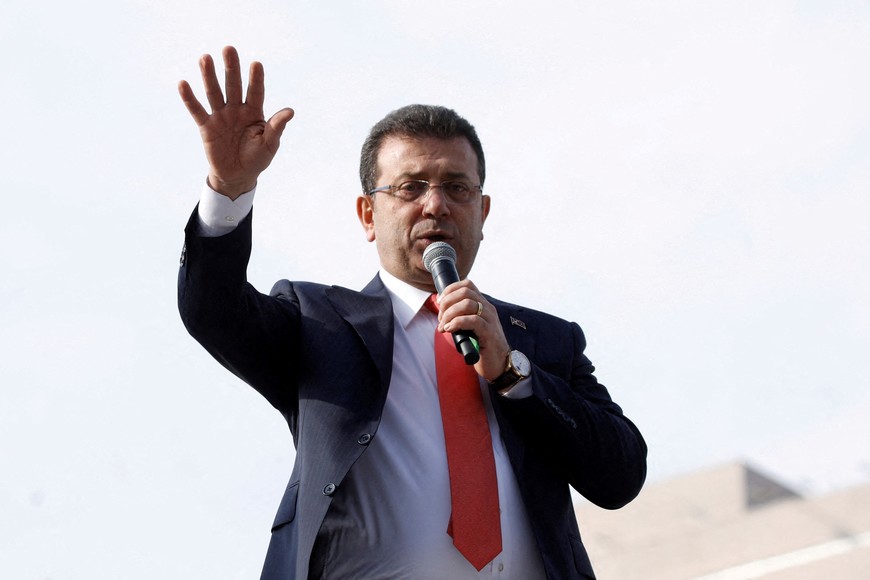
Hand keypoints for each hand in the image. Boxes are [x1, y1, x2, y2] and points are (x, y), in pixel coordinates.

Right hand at [178, 46, 294, 198]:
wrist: (238, 176)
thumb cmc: (257, 158)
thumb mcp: (270, 145)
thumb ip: (277, 127)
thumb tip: (290, 111)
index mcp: (254, 112)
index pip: (256, 92)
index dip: (256, 79)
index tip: (256, 64)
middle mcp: (236, 109)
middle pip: (233, 85)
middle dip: (231, 68)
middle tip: (229, 48)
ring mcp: (220, 116)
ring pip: (214, 93)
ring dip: (209, 76)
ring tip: (205, 58)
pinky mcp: (206, 126)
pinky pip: (197, 110)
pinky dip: (189, 98)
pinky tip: (183, 83)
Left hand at [435, 280, 510, 380]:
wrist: (498, 364)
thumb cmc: (482, 346)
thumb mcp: (470, 327)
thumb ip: (461, 317)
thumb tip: (442, 312)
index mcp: (483, 305)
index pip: (467, 285)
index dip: (450, 290)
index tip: (440, 302)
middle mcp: (488, 309)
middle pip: (465, 292)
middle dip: (447, 302)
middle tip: (441, 318)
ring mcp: (490, 320)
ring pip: (467, 304)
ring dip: (449, 314)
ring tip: (443, 326)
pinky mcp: (489, 332)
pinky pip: (472, 320)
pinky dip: (457, 323)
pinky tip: (449, 330)